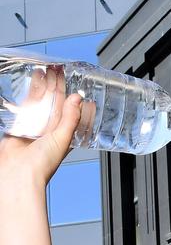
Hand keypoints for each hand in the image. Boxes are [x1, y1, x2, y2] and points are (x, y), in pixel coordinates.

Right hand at [0, 68, 81, 187]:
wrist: (18, 174)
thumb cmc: (42, 165)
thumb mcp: (62, 140)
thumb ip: (70, 119)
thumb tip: (78, 98)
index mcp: (64, 136)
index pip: (73, 113)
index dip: (76, 99)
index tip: (79, 85)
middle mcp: (50, 131)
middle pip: (56, 103)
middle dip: (58, 87)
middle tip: (60, 70)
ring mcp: (34, 128)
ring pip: (41, 102)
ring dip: (44, 86)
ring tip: (47, 70)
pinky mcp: (19, 125)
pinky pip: (26, 105)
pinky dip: (29, 92)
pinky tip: (33, 81)